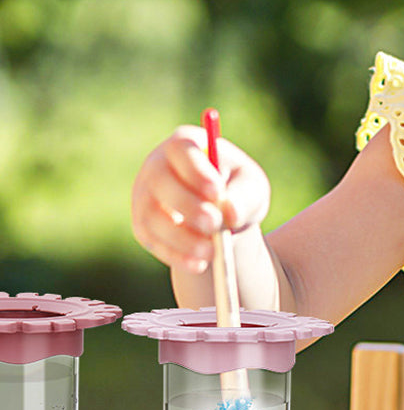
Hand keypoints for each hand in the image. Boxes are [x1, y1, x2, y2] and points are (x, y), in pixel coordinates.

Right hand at [131, 125, 270, 272]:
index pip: (181, 149)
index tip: (217, 191)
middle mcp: (157, 166)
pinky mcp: (144, 226)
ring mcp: (145, 196)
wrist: (223, 218)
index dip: (195, 170)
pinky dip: (175, 254)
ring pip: (153, 215)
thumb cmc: (238, 191)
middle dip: (187, 205)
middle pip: (160, 181)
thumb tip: (230, 213)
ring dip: (181, 236)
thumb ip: (245, 195)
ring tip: (212, 252)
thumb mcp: (252, 187)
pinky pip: (153, 240)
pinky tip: (199, 264)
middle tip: (213, 223)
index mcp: (186, 145)